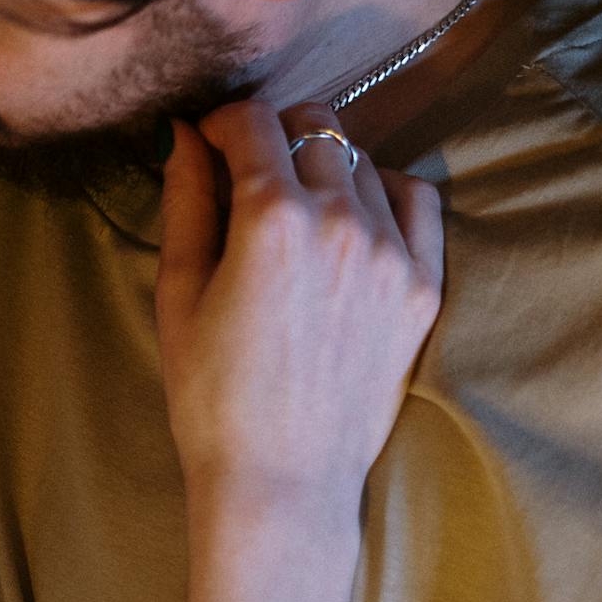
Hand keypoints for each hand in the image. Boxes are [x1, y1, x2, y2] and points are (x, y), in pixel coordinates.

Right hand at [155, 100, 442, 511]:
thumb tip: (185, 136)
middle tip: (251, 174)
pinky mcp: (423, 287)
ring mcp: (391, 254)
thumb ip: (186, 202)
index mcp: (272, 219)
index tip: (210, 142)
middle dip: (277, 136)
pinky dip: (384, 194)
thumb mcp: (179, 293)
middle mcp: (341, 223)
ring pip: (363, 163)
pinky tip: (354, 222)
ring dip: (326, 169)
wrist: (282, 479)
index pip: (254, 121)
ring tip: (298, 213)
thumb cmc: (213, 397)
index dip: (223, 121)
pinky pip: (416, 201)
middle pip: (317, 128)